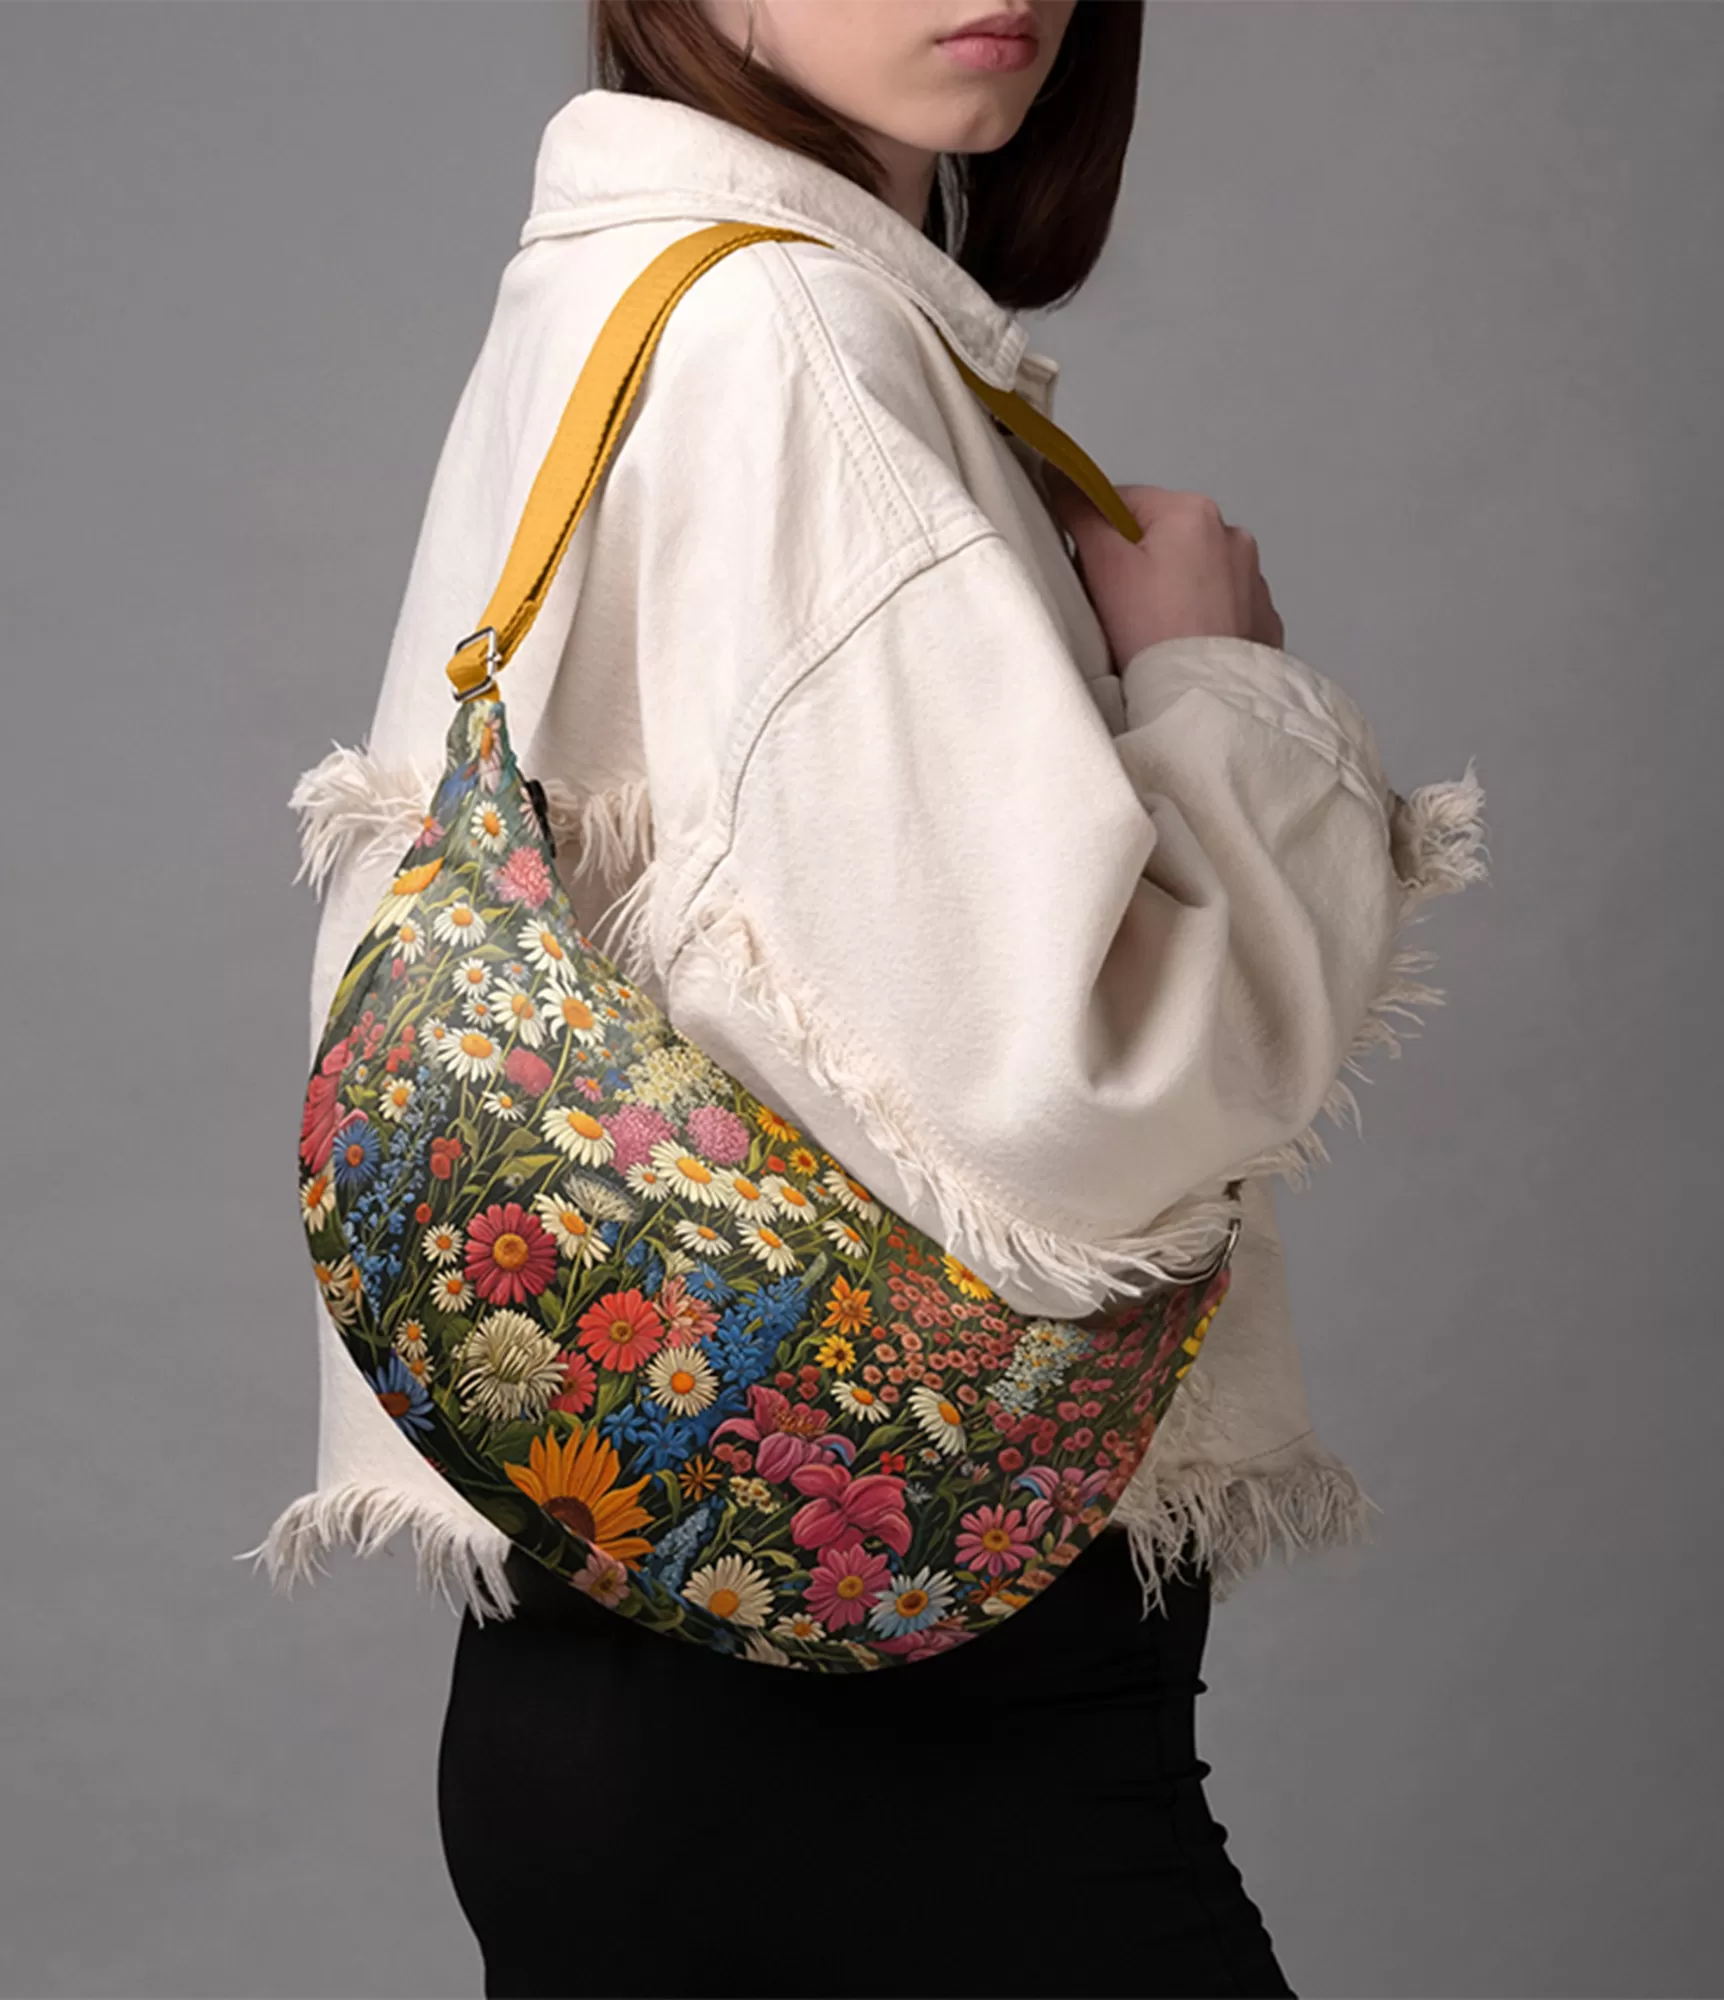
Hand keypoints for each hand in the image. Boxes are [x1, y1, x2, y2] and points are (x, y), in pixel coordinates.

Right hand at [1045, 466, 1285, 666]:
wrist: (1206, 702)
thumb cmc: (1156, 636)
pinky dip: (1197, 622)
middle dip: (1134, 568)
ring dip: (1168, 595)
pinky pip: (1218, 610)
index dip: (1095, 537)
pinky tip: (1179, 647)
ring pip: (1190, 575)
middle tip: (1116, 611)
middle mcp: (1232, 537)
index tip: (1089, 574)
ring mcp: (1253, 581)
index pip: (1122, 502)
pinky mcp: (1260, 622)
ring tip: (1150, 635)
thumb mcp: (1104, 566)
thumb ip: (1081, 513)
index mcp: (1192, 512)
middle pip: (1159, 539)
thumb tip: (1062, 476)